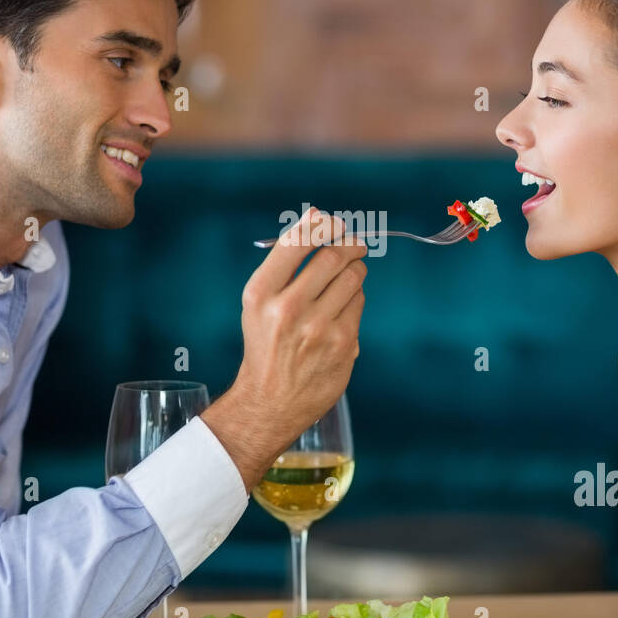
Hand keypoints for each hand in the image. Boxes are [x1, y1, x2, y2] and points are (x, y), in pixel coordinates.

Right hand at [204, 206, 366, 488]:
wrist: (269, 401)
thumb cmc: (266, 344)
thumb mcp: (259, 302)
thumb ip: (286, 261)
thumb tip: (317, 216)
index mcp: (261, 293)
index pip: (298, 242)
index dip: (321, 224)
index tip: (331, 221)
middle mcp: (288, 309)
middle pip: (333, 256)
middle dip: (348, 244)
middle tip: (353, 244)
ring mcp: (318, 328)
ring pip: (353, 277)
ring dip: (355, 269)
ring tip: (348, 275)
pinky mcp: (343, 345)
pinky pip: (359, 304)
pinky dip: (354, 299)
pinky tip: (342, 309)